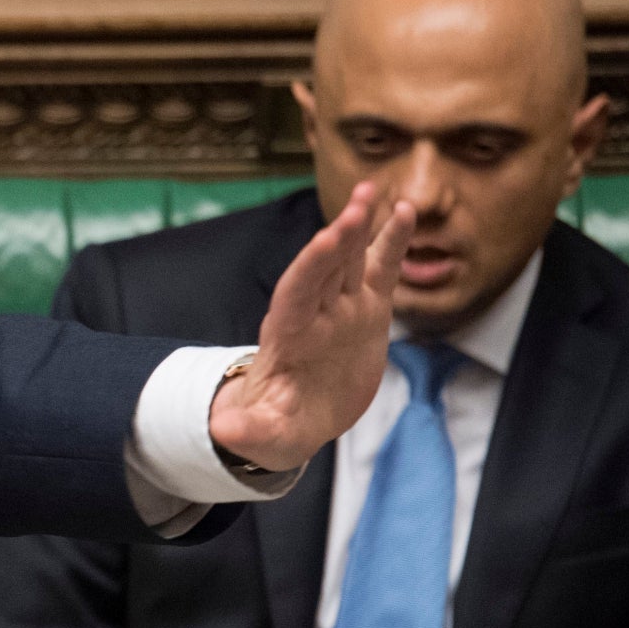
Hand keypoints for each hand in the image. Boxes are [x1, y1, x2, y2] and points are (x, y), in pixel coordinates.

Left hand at [209, 182, 416, 472]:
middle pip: (325, 268)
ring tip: (372, 192)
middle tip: (359, 204)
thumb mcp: (263, 436)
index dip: (312, 266)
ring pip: (350, 260)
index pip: (297, 294)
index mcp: (287, 337)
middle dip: (341, 237)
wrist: (294, 421)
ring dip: (360, 227)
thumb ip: (248, 431)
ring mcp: (341, 309)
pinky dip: (391, 243)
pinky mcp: (366, 312)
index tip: (328, 239)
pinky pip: (380, 271)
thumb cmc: (275, 426)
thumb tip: (224, 431)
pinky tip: (404, 212)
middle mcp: (313, 314)